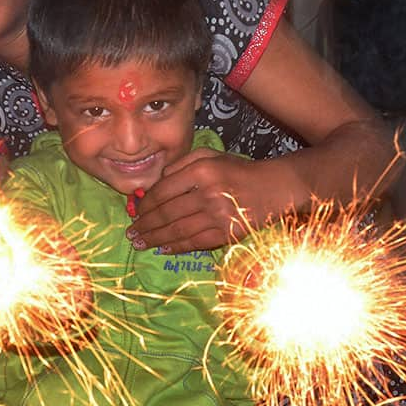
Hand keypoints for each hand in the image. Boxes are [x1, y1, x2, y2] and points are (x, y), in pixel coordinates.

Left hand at [126, 149, 268, 253]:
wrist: (275, 187)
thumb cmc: (238, 170)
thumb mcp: (210, 155)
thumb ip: (181, 163)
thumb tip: (156, 183)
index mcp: (201, 170)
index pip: (163, 190)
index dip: (145, 204)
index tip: (135, 213)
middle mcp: (208, 192)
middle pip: (167, 213)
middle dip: (145, 225)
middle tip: (131, 233)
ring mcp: (219, 215)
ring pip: (178, 230)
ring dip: (155, 239)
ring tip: (139, 244)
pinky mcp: (228, 233)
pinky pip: (196, 242)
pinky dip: (177, 247)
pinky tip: (162, 249)